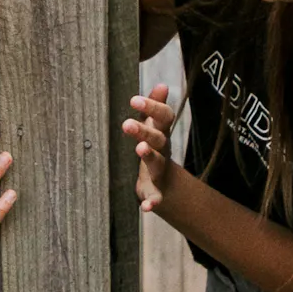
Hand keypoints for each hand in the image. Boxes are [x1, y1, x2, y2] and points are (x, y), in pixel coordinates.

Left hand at [124, 84, 176, 213]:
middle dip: (144, 131)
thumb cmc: (155, 150)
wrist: (166, 185)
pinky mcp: (157, 193)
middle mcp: (163, 151)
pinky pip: (156, 197)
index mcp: (162, 134)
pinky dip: (152, 202)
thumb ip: (156, 108)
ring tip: (140, 149)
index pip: (164, 117)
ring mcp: (161, 172)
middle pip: (158, 138)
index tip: (133, 100)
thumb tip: (163, 84)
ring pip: (157, 163)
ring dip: (149, 156)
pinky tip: (146, 207)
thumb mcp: (155, 129)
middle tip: (126, 124)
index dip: (152, 107)